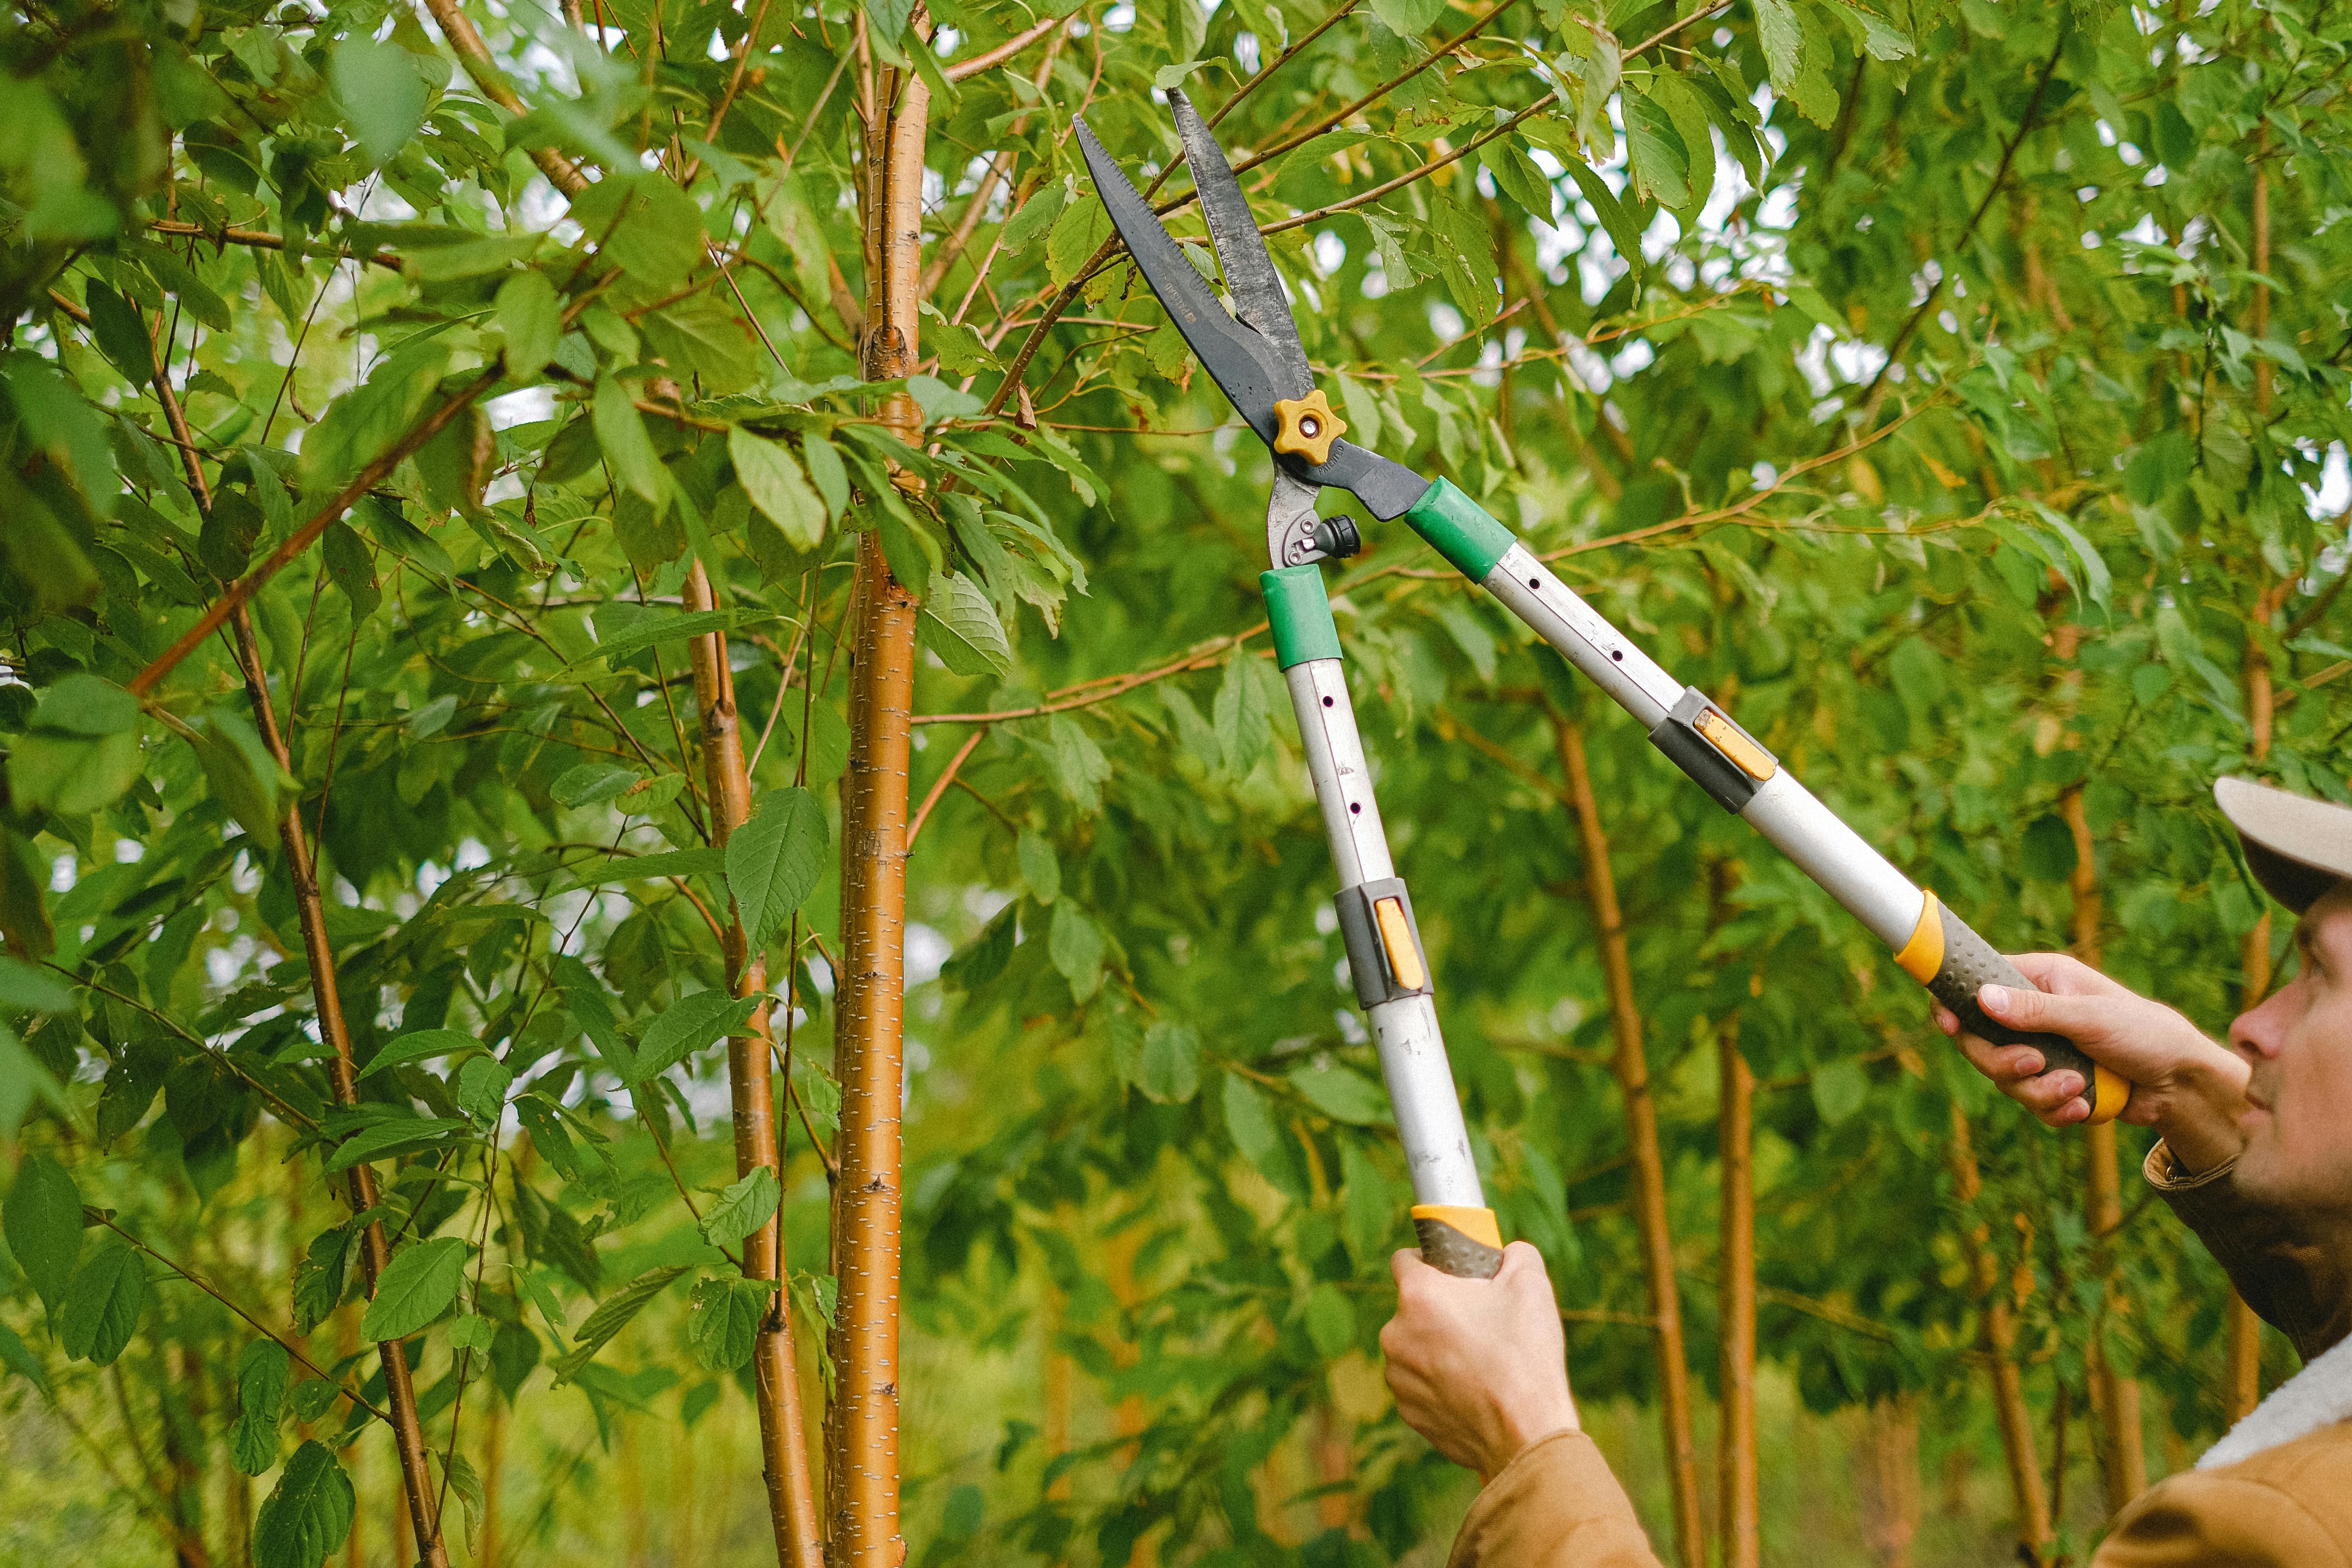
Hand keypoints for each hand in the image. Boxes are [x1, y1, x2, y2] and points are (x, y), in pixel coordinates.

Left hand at [1380, 1241, 1578, 1476]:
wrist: (1527, 1435)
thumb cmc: (1526, 1356)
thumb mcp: (1531, 1284)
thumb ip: (1514, 1254)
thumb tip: (1506, 1254)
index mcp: (1418, 1296)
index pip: (1404, 1259)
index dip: (1430, 1261)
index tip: (1453, 1273)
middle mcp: (1395, 1334)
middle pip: (1413, 1307)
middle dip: (1441, 1310)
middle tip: (1481, 1321)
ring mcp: (1399, 1377)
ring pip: (1415, 1347)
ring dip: (1439, 1348)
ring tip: (1481, 1361)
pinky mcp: (1408, 1411)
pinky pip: (1420, 1384)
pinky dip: (1440, 1384)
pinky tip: (1474, 1391)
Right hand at [1934, 951, 2248, 1170]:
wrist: (2182, 1084)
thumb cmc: (2147, 1034)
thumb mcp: (2091, 1017)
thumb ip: (2035, 1012)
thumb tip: (1981, 998)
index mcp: (2041, 981)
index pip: (1978, 983)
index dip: (1956, 1003)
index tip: (1949, 1024)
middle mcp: (2034, 1014)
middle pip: (1980, 1041)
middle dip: (2005, 1062)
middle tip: (2036, 1064)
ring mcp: (2042, 1051)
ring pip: (2004, 1079)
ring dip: (2040, 1091)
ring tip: (2078, 1088)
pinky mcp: (2053, 1084)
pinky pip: (2031, 1103)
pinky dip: (2056, 1110)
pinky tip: (2084, 1105)